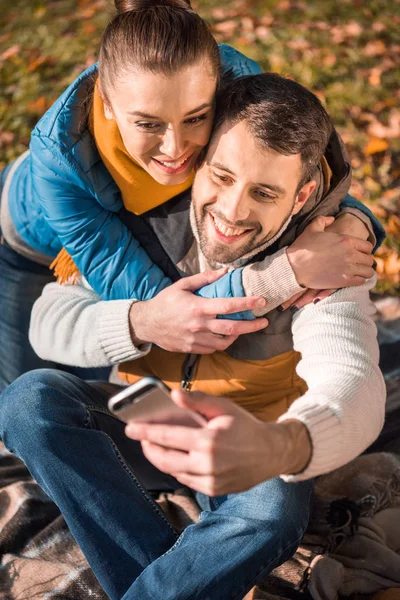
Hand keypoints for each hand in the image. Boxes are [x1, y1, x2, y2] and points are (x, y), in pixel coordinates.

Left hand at [125, 390, 310, 495]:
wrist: (272, 453)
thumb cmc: (246, 426)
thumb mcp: (223, 407)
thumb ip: (196, 400)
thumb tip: (172, 395)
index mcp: (208, 441)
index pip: (167, 436)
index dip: (145, 431)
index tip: (129, 427)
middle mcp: (207, 464)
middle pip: (164, 459)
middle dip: (148, 448)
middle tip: (140, 437)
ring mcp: (210, 481)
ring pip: (174, 471)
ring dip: (161, 458)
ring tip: (154, 445)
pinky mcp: (213, 490)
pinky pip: (187, 480)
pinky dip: (177, 468)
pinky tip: (176, 456)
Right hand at [129, 270, 267, 353]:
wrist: (146, 324)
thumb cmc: (164, 302)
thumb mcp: (182, 285)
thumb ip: (205, 279)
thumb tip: (225, 272)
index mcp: (198, 307)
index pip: (228, 305)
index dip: (247, 303)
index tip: (261, 301)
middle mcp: (199, 325)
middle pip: (232, 328)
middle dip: (252, 326)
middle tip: (264, 321)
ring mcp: (195, 339)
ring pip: (225, 342)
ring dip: (237, 335)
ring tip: (243, 328)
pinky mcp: (192, 349)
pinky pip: (213, 348)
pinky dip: (222, 342)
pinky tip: (224, 335)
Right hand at [286, 215, 373, 289]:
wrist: (294, 267)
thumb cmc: (302, 248)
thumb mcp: (312, 229)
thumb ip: (323, 220)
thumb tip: (331, 218)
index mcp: (346, 240)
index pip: (367, 246)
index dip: (363, 250)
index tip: (357, 253)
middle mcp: (351, 254)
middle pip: (369, 259)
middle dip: (364, 261)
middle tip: (356, 263)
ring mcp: (348, 269)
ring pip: (368, 272)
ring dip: (363, 271)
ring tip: (356, 272)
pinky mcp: (344, 281)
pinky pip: (361, 281)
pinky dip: (358, 280)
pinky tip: (351, 278)